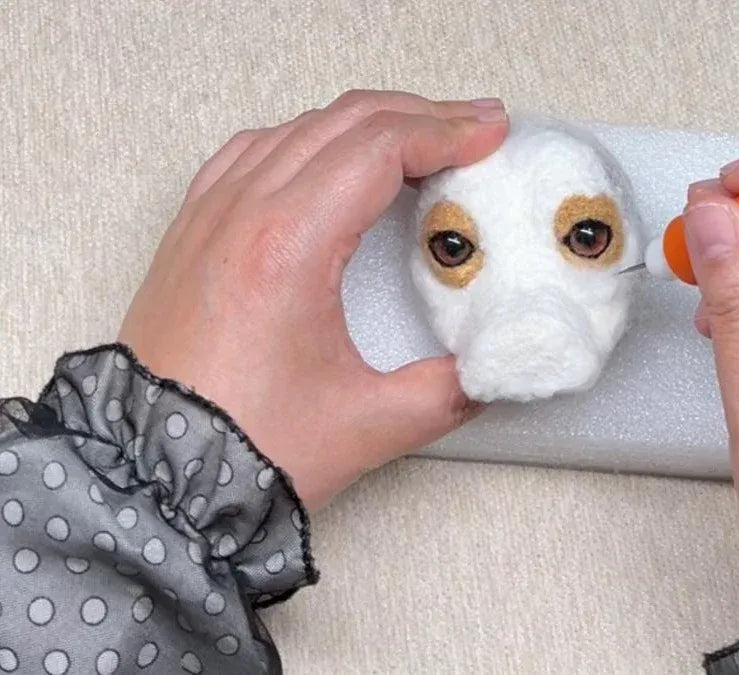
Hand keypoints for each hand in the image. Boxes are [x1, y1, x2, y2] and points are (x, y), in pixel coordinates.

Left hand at [119, 90, 508, 511]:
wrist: (150, 480)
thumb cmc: (240, 449)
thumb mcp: (370, 425)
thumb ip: (449, 392)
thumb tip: (493, 367)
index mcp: (286, 244)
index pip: (378, 148)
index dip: (445, 131)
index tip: (490, 133)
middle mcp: (240, 214)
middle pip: (343, 122)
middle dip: (420, 115)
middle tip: (473, 126)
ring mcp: (208, 217)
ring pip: (296, 128)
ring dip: (365, 124)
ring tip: (416, 136)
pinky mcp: (191, 234)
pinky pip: (250, 153)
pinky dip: (304, 140)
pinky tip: (325, 157)